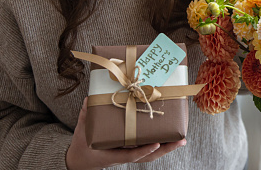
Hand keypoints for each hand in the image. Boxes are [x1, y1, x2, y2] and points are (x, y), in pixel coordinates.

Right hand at [66, 97, 185, 169]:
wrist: (79, 161)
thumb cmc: (82, 146)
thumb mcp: (82, 131)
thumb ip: (86, 115)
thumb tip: (90, 99)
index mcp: (112, 154)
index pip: (130, 155)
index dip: (143, 150)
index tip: (155, 144)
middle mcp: (123, 155)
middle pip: (147, 157)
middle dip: (165, 149)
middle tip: (181, 141)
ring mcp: (128, 154)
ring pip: (150, 154)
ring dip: (166, 148)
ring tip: (181, 140)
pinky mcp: (130, 151)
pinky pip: (147, 150)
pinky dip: (159, 145)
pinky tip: (169, 138)